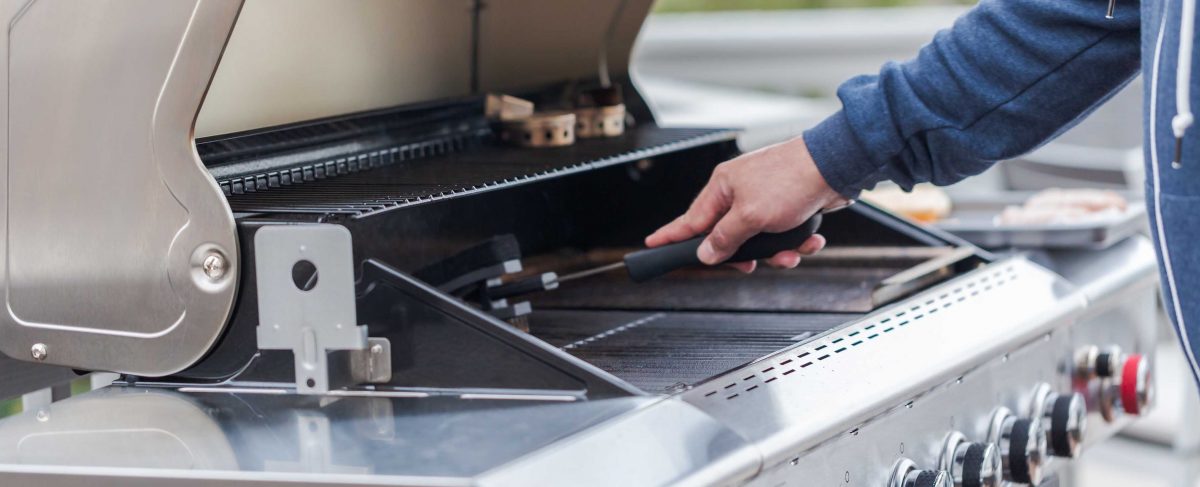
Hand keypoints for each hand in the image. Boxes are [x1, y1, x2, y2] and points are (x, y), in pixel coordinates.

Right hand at [645, 136, 846, 272]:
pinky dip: (794, 242)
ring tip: (789, 253)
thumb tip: (707, 253)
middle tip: (750, 264)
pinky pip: (781, 234)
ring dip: (775, 252)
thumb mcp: (750, 216)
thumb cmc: (792, 178)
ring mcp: (765, 198)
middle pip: (727, 236)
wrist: (835, 167)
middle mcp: (741, 191)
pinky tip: (807, 240)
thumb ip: (725, 238)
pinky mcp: (787, 206)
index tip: (653, 244)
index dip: (671, 235)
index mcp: (723, 186)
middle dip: (744, 254)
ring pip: (758, 240)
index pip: (690, 219)